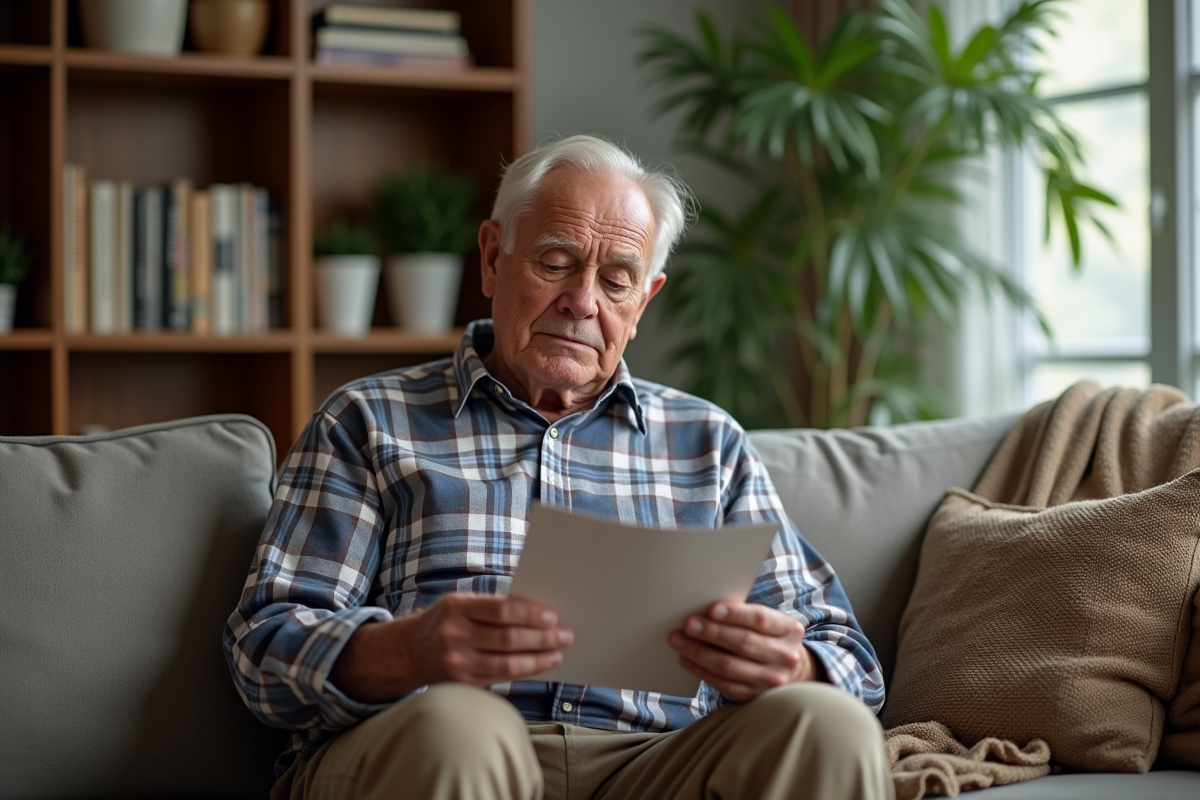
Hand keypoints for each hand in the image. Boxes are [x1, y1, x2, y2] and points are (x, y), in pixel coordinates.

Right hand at [329, 592, 572, 701]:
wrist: (409, 651)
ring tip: (558, 652)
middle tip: (565, 634)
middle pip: (507, 638)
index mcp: (455, 608)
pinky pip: (500, 677)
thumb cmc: (446, 620)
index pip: (499, 610)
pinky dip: (524, 671)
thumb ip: (492, 606)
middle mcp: (453, 635)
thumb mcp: (461, 603)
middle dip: (541, 637)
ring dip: (538, 658)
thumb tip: (537, 611)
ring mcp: (457, 662)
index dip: (528, 614)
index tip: (552, 616)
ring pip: (507, 663)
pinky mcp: (462, 683)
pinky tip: (540, 665)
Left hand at [668, 601, 816, 701]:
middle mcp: (784, 656)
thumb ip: (744, 615)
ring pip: (730, 666)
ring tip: (679, 641)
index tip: (711, 609)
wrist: (791, 672)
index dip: (735, 614)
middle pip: (744, 643)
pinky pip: (723, 684)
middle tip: (688, 624)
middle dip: (712, 633)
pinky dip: (701, 671)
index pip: (761, 619)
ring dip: (699, 653)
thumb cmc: (769, 638)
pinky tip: (686, 659)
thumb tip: (706, 609)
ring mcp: (771, 680)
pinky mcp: (754, 696)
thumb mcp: (769, 622)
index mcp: (789, 630)